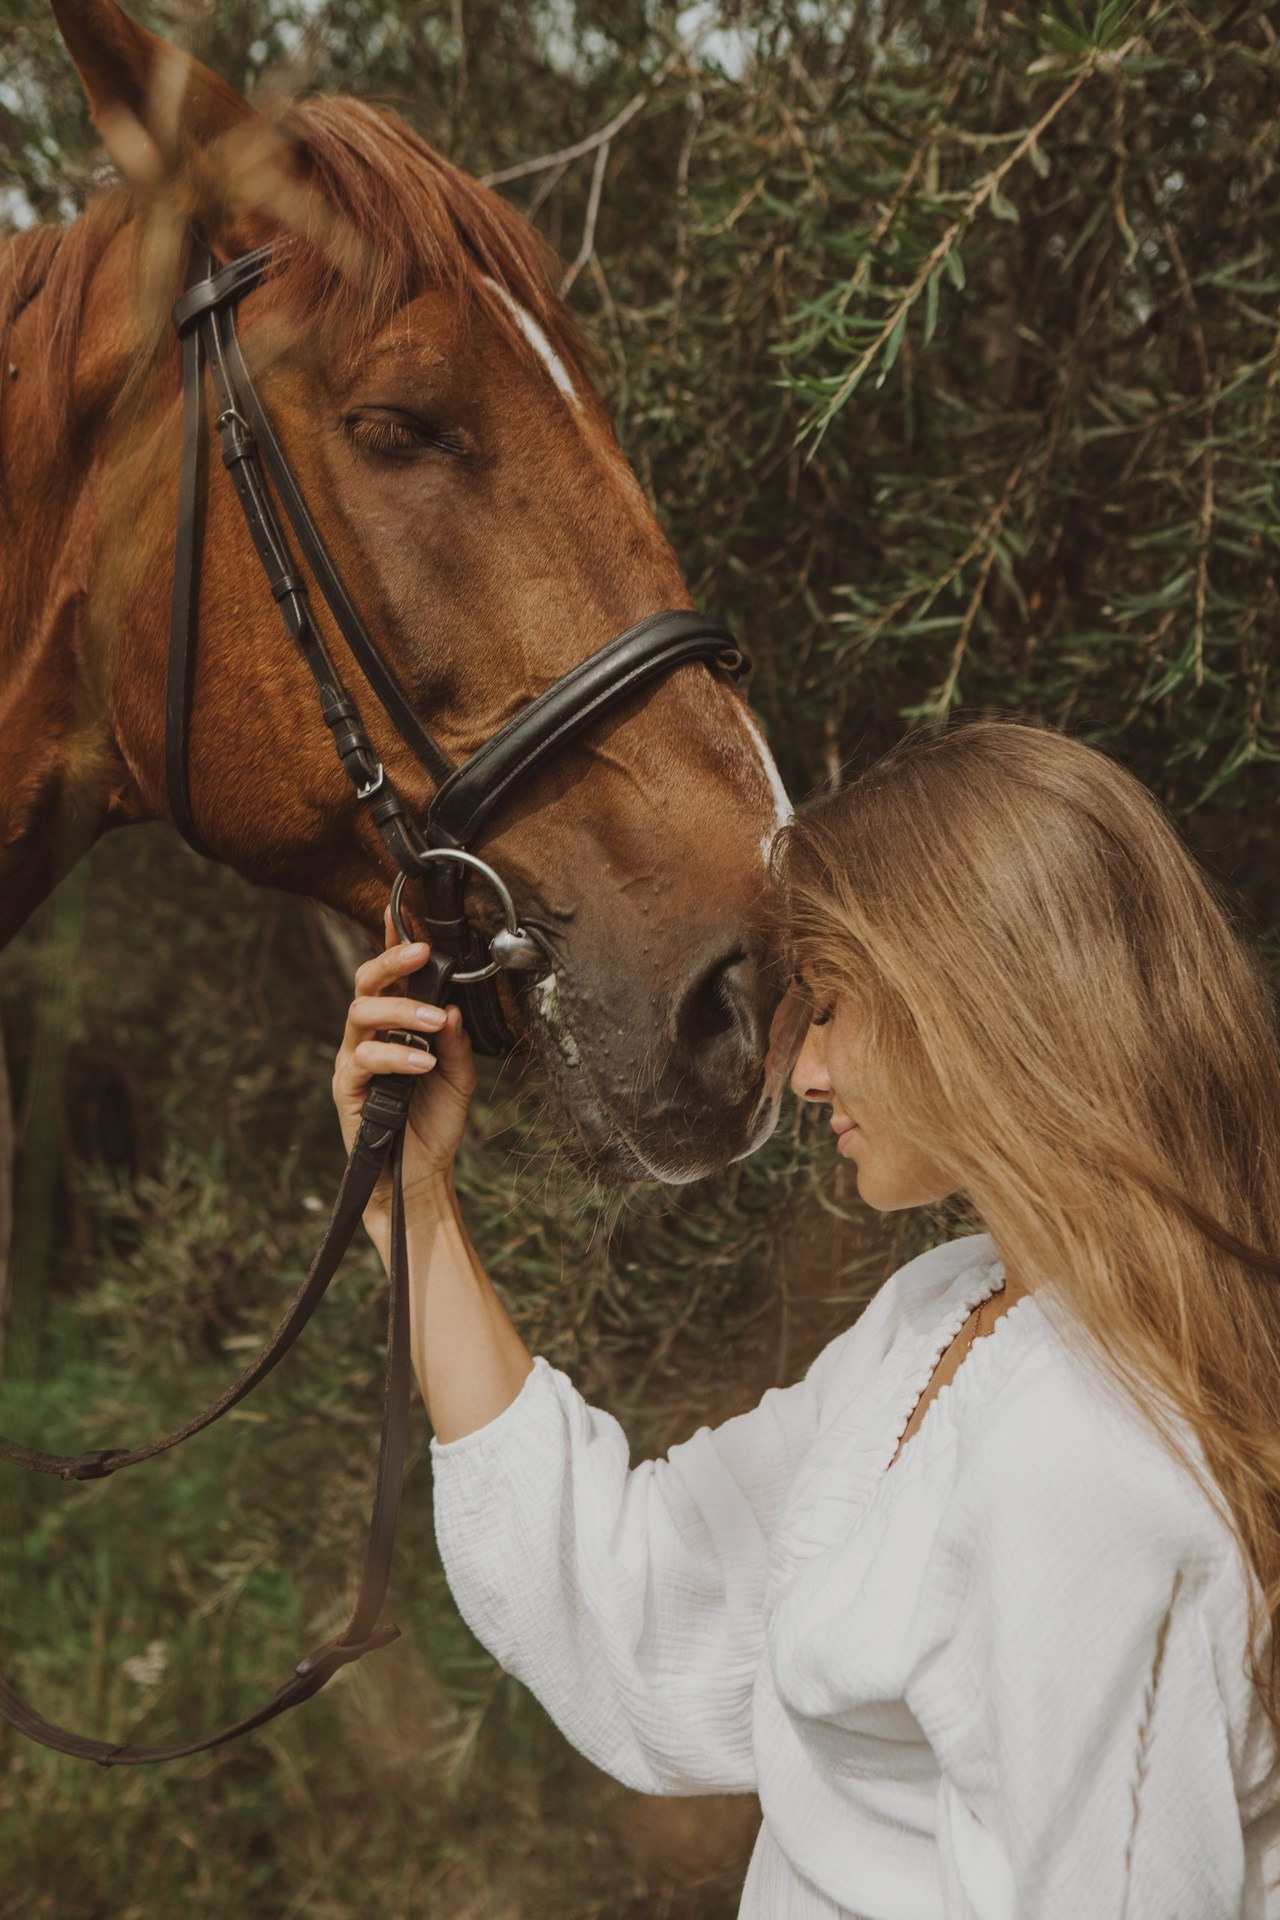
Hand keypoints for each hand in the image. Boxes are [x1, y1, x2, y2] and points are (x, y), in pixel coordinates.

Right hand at [332, 909, 477, 1221]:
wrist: (419, 1177)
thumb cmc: (434, 1122)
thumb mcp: (459, 1076)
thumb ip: (457, 1041)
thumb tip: (453, 1004)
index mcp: (394, 1025)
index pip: (391, 976)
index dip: (392, 942)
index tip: (401, 912)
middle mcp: (369, 1035)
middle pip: (366, 983)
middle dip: (391, 961)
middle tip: (422, 953)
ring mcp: (355, 1060)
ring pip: (360, 1014)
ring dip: (400, 1012)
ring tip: (434, 1023)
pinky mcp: (346, 1088)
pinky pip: (364, 1059)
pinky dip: (396, 1056)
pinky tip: (422, 1062)